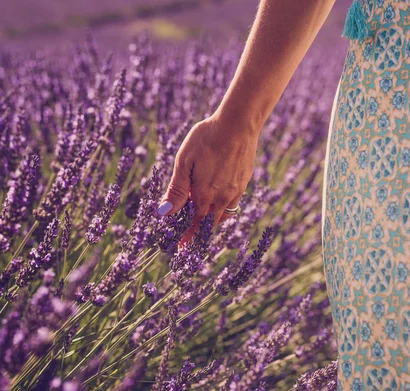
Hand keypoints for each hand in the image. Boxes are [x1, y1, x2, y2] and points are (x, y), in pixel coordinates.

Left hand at [157, 113, 258, 245]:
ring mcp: (236, 190)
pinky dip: (223, 205)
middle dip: (199, 229)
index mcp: (205, 194)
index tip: (180, 248)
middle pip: (210, 222)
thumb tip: (165, 213)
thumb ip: (176, 189)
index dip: (187, 237)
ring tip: (202, 212)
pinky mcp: (244, 181)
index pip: (195, 224)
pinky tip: (217, 194)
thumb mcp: (184, 161)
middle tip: (189, 231)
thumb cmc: (207, 138)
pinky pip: (233, 202)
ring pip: (223, 213)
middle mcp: (223, 197)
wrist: (238, 123)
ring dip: (212, 217)